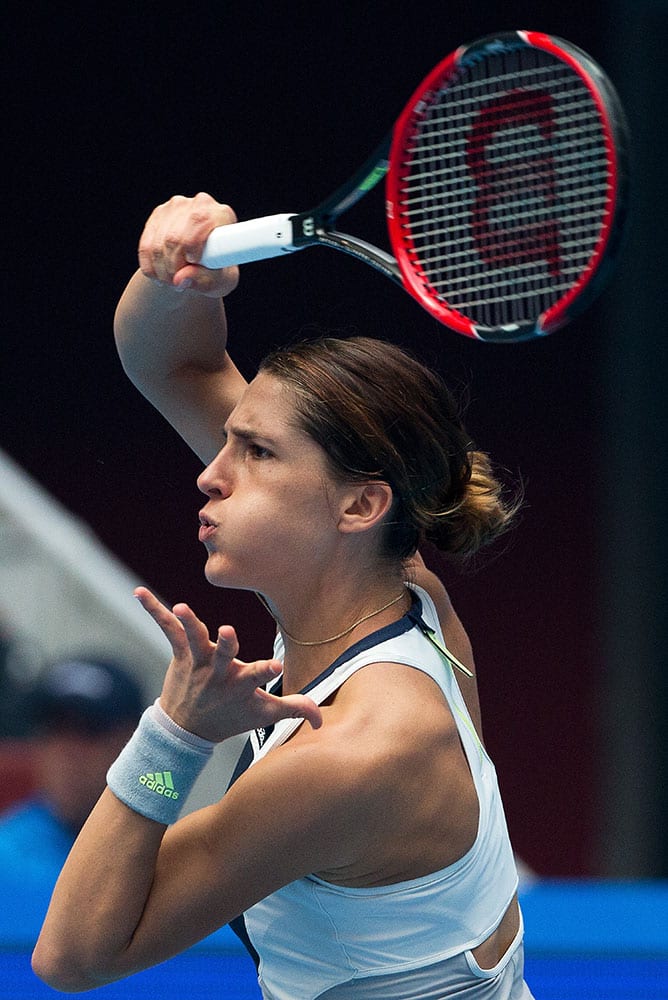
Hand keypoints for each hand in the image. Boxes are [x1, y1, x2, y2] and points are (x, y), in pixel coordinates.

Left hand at [134, 587, 321, 740]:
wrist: (185, 730)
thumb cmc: (231, 718)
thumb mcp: (264, 716)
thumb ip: (294, 709)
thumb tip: (322, 719)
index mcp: (240, 686)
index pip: (256, 677)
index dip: (265, 670)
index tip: (276, 666)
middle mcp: (217, 673)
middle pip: (222, 656)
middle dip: (224, 644)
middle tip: (226, 631)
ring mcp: (197, 663)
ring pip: (193, 640)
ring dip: (188, 623)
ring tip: (181, 608)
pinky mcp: (180, 653)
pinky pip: (168, 629)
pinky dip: (155, 610)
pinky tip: (139, 593)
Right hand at [138, 193, 239, 297]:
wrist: (201, 267)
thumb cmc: (217, 273)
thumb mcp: (220, 282)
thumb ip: (205, 280)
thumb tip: (180, 279)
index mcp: (221, 214)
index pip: (200, 220)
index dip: (192, 244)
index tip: (193, 261)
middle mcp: (199, 204)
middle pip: (175, 237)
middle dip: (174, 267)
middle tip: (179, 284)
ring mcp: (176, 207)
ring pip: (159, 244)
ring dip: (162, 270)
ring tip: (172, 282)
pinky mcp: (158, 215)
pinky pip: (146, 246)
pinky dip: (150, 267)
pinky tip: (159, 276)